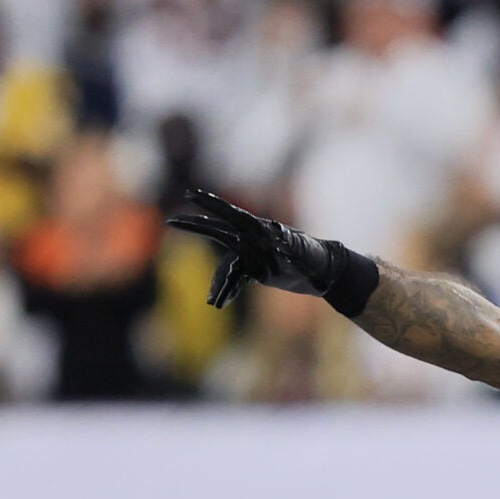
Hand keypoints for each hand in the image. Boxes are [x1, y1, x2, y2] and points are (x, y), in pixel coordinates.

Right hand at [167, 188, 357, 309]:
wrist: (326, 274)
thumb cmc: (317, 257)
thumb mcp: (304, 250)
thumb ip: (288, 241)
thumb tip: (273, 229)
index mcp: (261, 229)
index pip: (232, 213)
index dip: (212, 204)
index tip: (192, 194)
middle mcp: (253, 239)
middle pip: (220, 232)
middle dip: (197, 227)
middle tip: (173, 221)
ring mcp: (253, 254)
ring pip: (227, 266)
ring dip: (220, 284)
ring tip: (215, 302)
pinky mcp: (256, 270)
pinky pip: (236, 279)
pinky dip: (228, 290)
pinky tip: (220, 304)